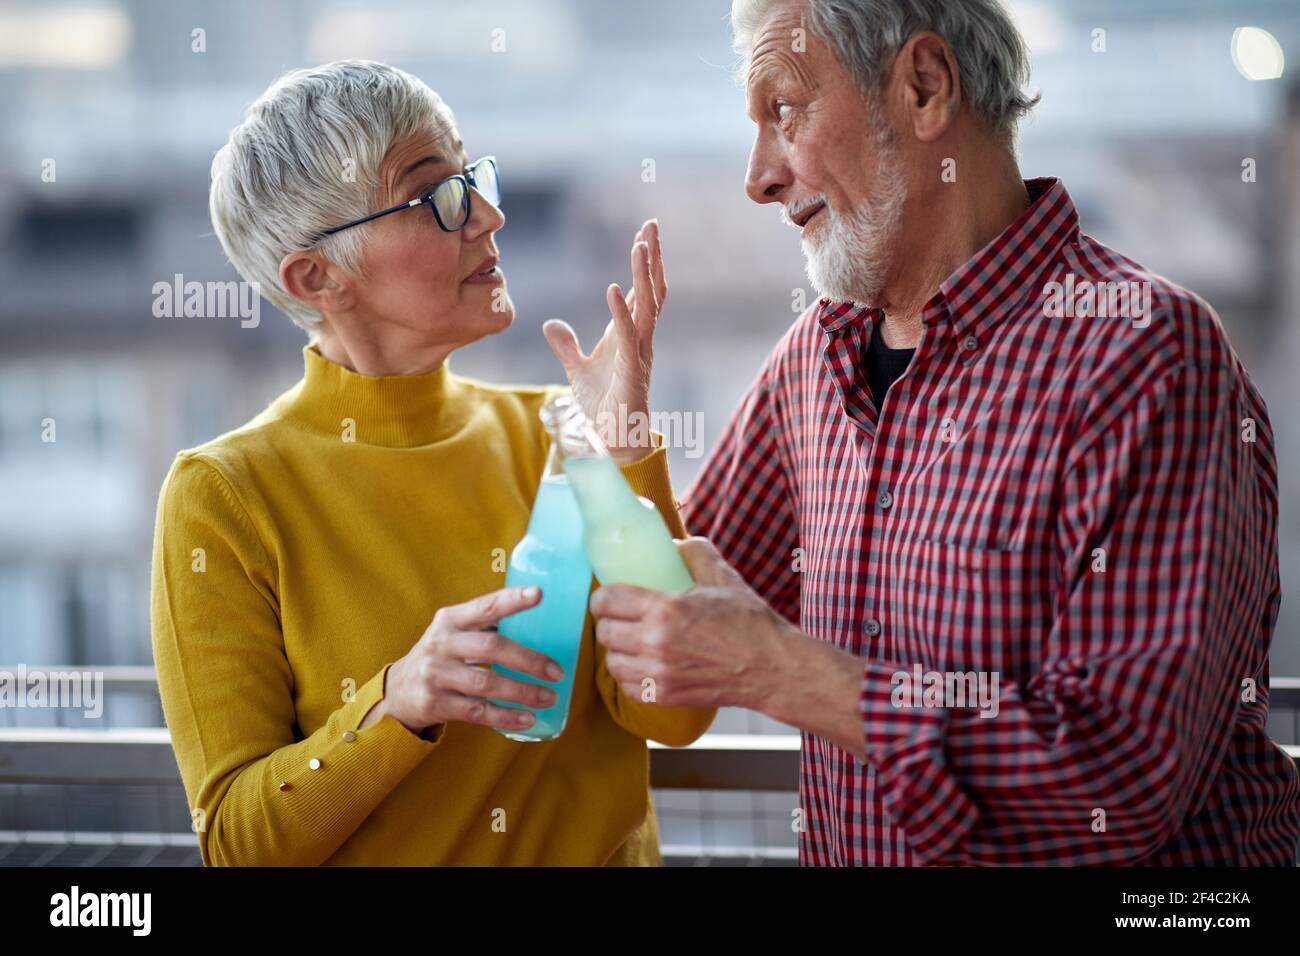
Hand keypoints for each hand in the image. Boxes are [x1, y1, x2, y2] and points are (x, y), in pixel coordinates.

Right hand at [364, 586, 564, 736]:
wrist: (397, 690)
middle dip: (529, 661)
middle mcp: (441, 644)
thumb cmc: (442, 655)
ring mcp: (436, 674)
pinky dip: (506, 716)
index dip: (512, 600)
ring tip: (550, 697)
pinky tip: (527, 719)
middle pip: (492, 648)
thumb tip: (541, 625)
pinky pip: (477, 712)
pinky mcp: (436, 703)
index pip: (485, 606)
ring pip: (487, 683)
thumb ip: (485, 627)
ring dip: (523, 692)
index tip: (539, 594)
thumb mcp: (454, 633)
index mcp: (451, 619)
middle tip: (557, 672)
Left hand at [543, 219, 666, 465]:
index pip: (642, 291)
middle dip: (653, 257)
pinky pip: (629, 335)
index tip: (645, 233)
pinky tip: (614, 288)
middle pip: (652, 290)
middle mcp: (641, 339)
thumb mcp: (578, 369)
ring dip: (644, 275)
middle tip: (652, 224)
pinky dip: (622, 311)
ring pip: (648, 306)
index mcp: (630, 335)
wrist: (611, 440)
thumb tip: (550, 324)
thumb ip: (566, 345)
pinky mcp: (633, 371)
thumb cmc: (602, 406)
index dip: (645, 263)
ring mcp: (640, 354)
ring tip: (640, 245)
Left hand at [589, 538, 790, 709]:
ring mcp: (658, 674)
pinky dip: (631, 676)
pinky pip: (627, 687)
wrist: (771, 668)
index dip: (602, 596)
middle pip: (605, 632)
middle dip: (609, 622)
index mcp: (665, 609)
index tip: (608, 596)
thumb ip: (693, 552)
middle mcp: (656, 643)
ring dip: (619, 650)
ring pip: (612, 662)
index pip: (607, 600)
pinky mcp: (664, 696)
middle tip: (622, 617)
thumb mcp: (722, 575)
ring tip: (632, 642)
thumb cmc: (749, 623)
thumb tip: (672, 545)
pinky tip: (644, 664)